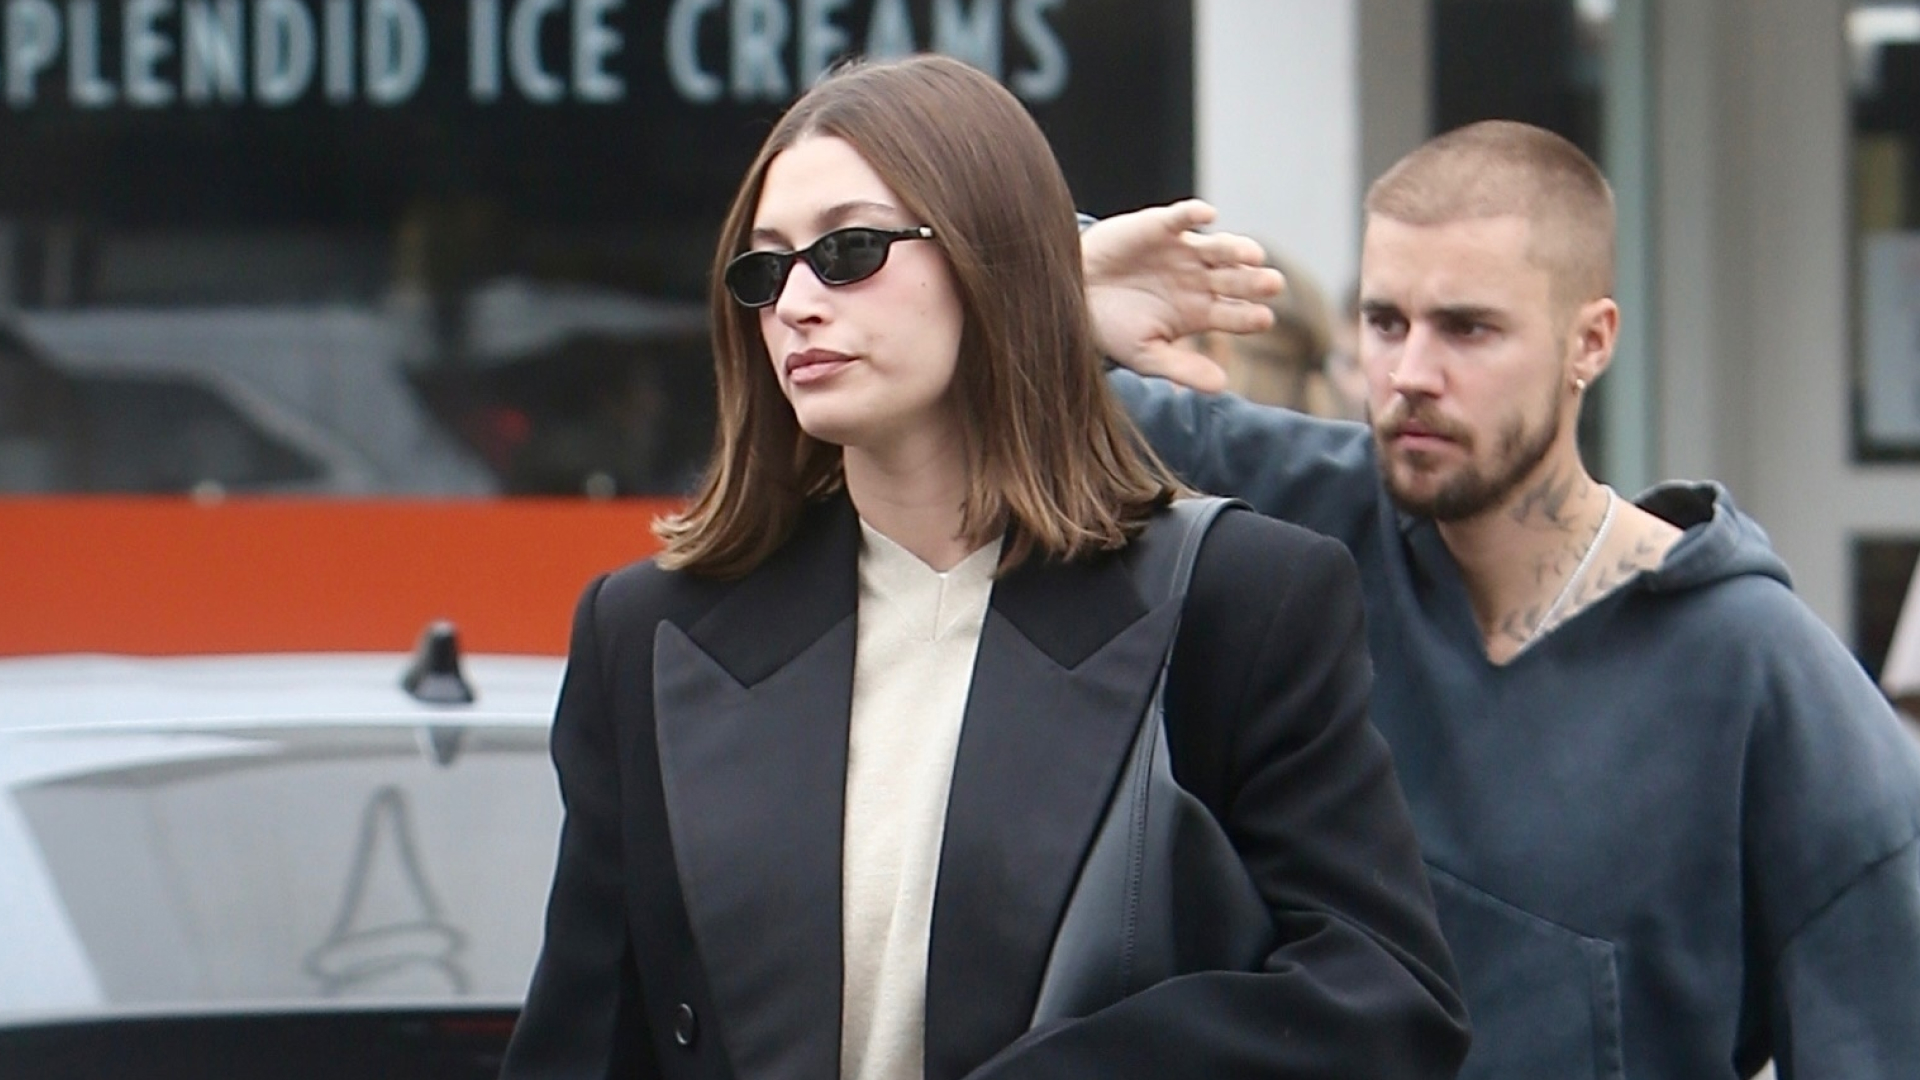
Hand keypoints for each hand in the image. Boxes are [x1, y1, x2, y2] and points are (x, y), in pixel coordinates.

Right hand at [1082, 198, 1285, 392]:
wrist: (1072, 298)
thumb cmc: (1111, 329)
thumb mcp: (1146, 355)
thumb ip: (1183, 368)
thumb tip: (1221, 386)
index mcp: (1200, 312)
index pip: (1235, 314)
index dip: (1250, 316)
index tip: (1264, 319)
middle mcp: (1199, 280)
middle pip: (1236, 280)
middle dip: (1254, 282)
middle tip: (1273, 284)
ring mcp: (1182, 252)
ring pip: (1219, 248)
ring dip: (1237, 250)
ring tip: (1253, 256)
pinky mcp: (1160, 227)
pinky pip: (1181, 218)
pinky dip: (1194, 214)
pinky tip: (1208, 215)